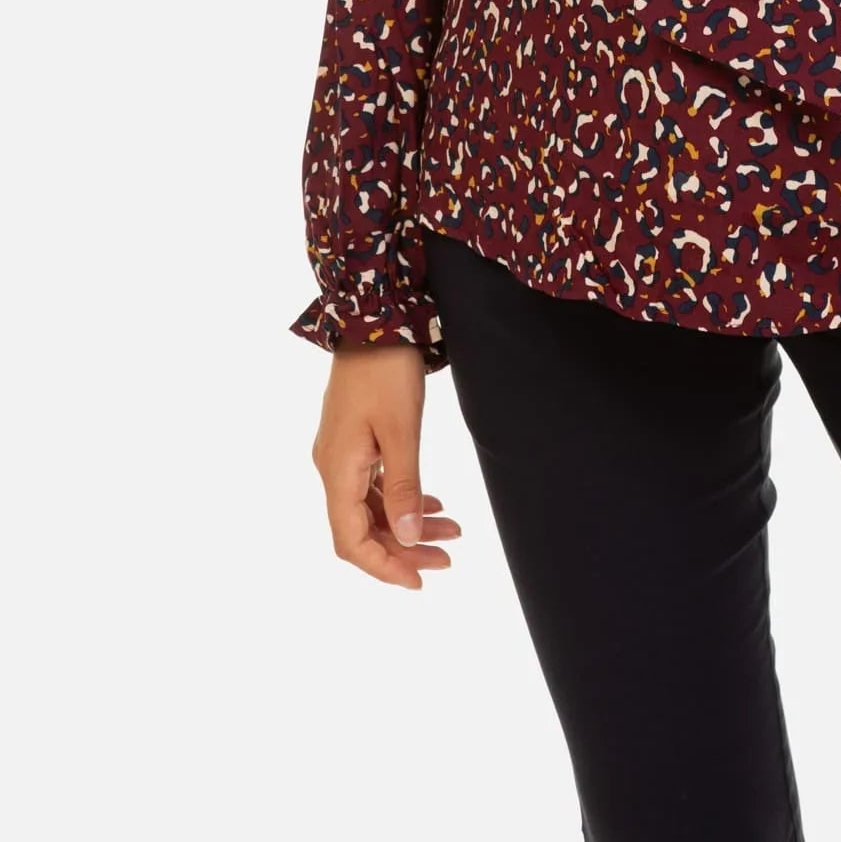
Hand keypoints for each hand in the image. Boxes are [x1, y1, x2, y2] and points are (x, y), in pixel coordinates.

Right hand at [310, 342, 460, 587]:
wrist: (373, 316)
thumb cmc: (386, 369)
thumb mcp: (401, 429)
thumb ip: (404, 485)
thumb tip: (405, 538)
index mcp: (337, 470)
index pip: (351, 541)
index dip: (383, 567)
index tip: (419, 579)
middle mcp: (333, 467)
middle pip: (363, 528)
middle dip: (404, 548)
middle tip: (448, 558)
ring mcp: (343, 453)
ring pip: (372, 506)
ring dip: (408, 522)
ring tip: (453, 531)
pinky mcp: (355, 439)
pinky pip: (376, 483)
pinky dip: (403, 497)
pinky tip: (433, 502)